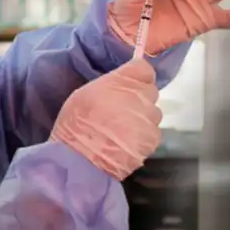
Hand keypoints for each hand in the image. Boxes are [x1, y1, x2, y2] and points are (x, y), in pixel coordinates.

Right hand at [50, 59, 162, 179]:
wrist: (79, 160)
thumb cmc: (75, 124)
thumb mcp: (87, 92)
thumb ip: (113, 84)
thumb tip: (124, 83)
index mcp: (123, 80)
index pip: (144, 69)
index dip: (138, 77)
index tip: (130, 84)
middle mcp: (141, 96)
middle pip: (150, 91)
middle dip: (139, 98)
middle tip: (122, 110)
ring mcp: (148, 119)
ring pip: (153, 113)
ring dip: (142, 118)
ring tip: (123, 130)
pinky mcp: (152, 140)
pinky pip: (152, 133)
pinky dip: (143, 137)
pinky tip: (127, 143)